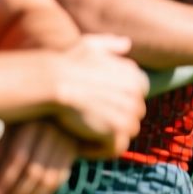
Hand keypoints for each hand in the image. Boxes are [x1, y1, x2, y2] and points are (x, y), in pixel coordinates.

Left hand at [0, 120, 76, 193]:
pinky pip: (56, 182)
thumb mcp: (8, 124)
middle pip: (34, 171)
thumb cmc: (20, 118)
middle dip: (14, 193)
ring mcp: (66, 145)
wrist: (53, 110)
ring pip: (47, 180)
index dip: (4, 179)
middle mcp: (54, 133)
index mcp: (34, 122)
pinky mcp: (71, 156)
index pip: (19, 156)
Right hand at [49, 34, 148, 158]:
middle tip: (86, 123)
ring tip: (81, 133)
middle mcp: (138, 92)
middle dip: (113, 121)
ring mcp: (130, 111)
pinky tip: (78, 143)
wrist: (54, 82)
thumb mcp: (89, 46)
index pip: (136, 97)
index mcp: (134, 75)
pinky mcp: (118, 129)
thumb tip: (126, 44)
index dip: (116, 104)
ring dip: (106, 137)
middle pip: (132, 116)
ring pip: (125, 133)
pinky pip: (114, 148)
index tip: (95, 107)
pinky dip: (97, 149)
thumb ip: (109, 44)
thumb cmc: (66, 64)